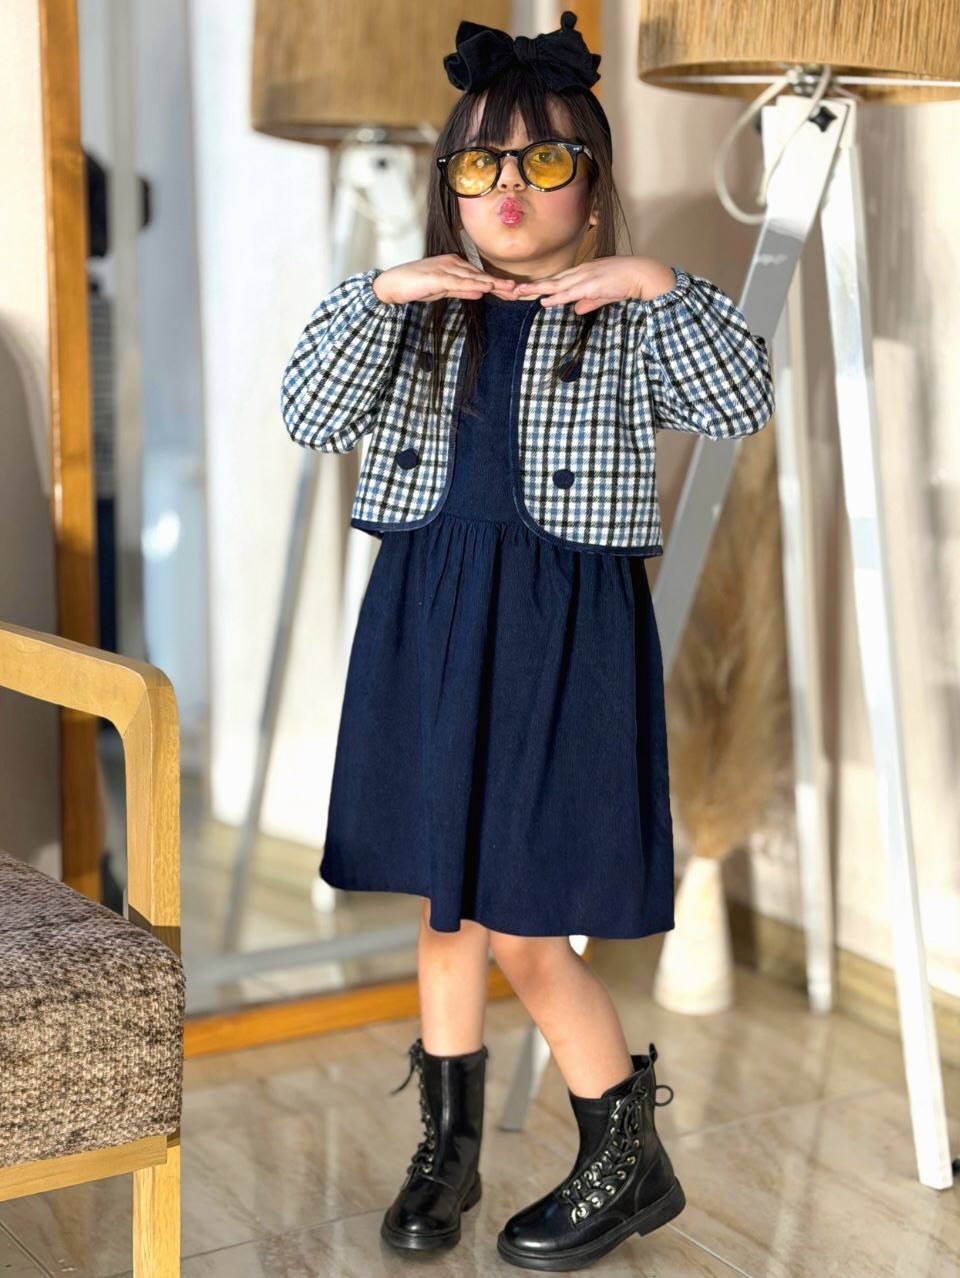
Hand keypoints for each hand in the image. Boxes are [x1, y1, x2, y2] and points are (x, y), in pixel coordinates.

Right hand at [372, 254, 519, 304]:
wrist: (392, 285)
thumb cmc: (414, 286)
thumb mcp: (442, 290)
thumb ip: (461, 290)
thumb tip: (481, 293)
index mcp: (454, 265)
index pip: (479, 276)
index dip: (497, 284)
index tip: (513, 291)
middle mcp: (452, 263)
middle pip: (481, 275)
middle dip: (501, 284)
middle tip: (519, 291)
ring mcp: (445, 268)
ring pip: (474, 277)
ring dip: (493, 284)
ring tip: (511, 289)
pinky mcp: (438, 277)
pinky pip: (460, 282)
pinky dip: (475, 284)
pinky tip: (487, 288)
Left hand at [510, 256, 676, 313]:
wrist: (640, 274)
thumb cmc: (625, 282)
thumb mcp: (603, 293)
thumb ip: (588, 301)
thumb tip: (576, 310)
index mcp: (582, 273)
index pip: (557, 279)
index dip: (541, 284)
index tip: (526, 289)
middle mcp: (580, 273)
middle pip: (551, 280)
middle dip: (531, 286)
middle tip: (512, 290)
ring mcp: (584, 278)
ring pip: (555, 285)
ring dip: (537, 290)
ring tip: (520, 293)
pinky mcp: (591, 286)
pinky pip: (569, 293)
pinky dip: (555, 297)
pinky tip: (544, 301)